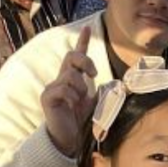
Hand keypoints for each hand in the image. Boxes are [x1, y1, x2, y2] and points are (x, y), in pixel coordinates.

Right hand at [42, 26, 97, 157]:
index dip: (82, 41)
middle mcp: (62, 79)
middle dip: (85, 61)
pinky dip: (72, 96)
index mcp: (73, 79)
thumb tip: (119, 83)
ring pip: (71, 75)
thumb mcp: (96, 102)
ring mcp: (53, 87)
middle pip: (71, 57)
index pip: (76, 56)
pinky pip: (63, 88)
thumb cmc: (81, 120)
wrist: (69, 139)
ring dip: (80, 88)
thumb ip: (103, 90)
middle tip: (94, 74)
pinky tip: (71, 105)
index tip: (87, 27)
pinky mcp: (48, 96)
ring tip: (79, 101)